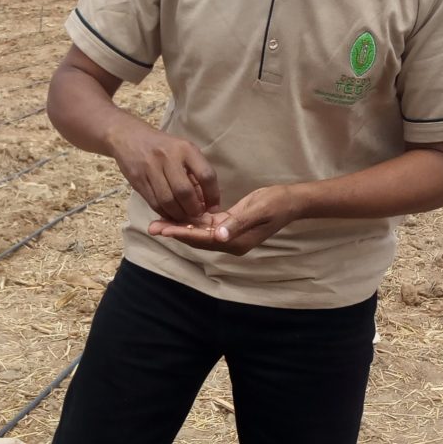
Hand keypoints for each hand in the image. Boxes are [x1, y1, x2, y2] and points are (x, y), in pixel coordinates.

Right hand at [106, 122, 219, 221]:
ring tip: (185, 218)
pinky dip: (165, 213)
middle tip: (197, 215)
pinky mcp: (138, 180)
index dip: (213, 195)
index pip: (206, 175)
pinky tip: (170, 214)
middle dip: (194, 209)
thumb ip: (194, 171)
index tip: (214, 207)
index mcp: (185, 149)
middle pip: (185, 191)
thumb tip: (206, 200)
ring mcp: (150, 169)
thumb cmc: (162, 146)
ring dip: (179, 215)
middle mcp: (168, 158)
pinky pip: (154, 203)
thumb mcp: (182, 149)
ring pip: (168, 201)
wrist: (128, 136)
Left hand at [148, 184, 299, 254]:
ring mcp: (228, 234)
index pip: (202, 239)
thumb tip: (218, 236)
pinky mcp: (229, 224)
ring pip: (198, 231)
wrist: (290, 201)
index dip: (182, 234)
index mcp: (235, 242)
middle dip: (174, 232)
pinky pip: (206, 224)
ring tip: (158, 221)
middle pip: (196, 238)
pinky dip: (191, 220)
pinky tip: (177, 214)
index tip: (163, 229)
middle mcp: (229, 241)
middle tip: (151, 227)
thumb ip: (238, 223)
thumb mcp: (258, 211)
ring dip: (179, 226)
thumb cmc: (276, 204)